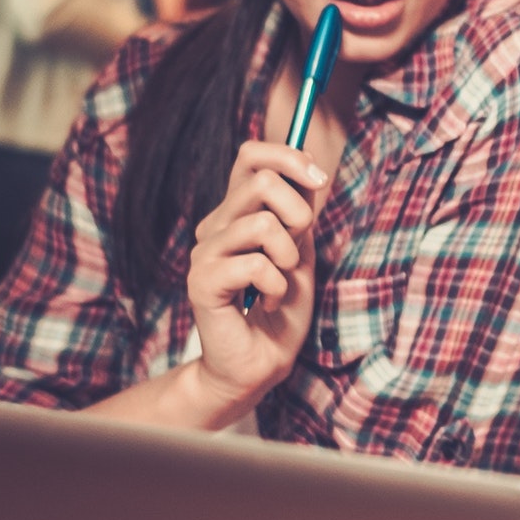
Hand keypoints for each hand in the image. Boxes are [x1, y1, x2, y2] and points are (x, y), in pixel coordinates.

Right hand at [186, 141, 328, 419]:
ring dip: (289, 258)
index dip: (288, 157)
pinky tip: (269, 304)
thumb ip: (299, 215)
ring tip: (281, 284)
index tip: (318, 180)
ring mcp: (204, 252)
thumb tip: (310, 173)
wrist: (261, 362)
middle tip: (297, 252)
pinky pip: (256, 264)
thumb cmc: (282, 310)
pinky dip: (277, 287)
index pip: (251, 157)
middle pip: (262, 181)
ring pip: (264, 224)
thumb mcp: (301, 252)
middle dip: (299, 213)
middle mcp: (216, 226)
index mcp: (237, 214)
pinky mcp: (201, 281)